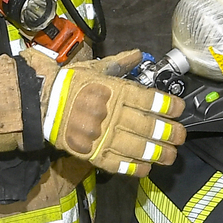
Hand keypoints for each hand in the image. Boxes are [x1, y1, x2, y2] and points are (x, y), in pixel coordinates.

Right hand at [37, 50, 185, 176]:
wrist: (41, 104)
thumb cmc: (69, 84)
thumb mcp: (96, 68)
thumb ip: (120, 63)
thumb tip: (138, 55)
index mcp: (114, 91)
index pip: (149, 101)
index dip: (168, 106)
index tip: (178, 109)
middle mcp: (112, 114)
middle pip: (148, 126)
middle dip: (169, 133)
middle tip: (181, 136)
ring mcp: (102, 136)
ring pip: (137, 147)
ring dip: (158, 153)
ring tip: (170, 155)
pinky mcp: (92, 152)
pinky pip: (118, 163)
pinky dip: (134, 167)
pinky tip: (147, 167)